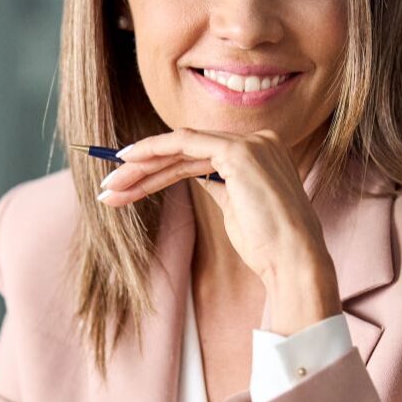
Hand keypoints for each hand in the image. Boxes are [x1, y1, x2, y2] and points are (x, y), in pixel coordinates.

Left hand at [97, 128, 338, 333]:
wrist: (293, 261)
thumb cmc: (268, 245)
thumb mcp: (237, 208)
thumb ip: (219, 185)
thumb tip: (193, 176)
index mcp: (260, 153)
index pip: (198, 155)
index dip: (159, 167)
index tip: (127, 183)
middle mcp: (258, 141)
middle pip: (185, 151)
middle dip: (142, 169)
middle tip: (109, 186)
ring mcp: (250, 143)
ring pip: (180, 147)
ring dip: (140, 167)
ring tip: (111, 188)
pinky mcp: (239, 152)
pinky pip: (185, 143)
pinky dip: (154, 151)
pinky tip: (129, 163)